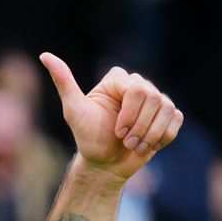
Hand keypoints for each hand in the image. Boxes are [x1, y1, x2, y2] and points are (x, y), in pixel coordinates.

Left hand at [40, 53, 182, 182]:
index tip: (116, 132)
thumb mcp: (74, 111)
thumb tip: (45, 55)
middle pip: (154, 99)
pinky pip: (176, 120)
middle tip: (124, 141)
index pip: (137, 89)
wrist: (103, 164)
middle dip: (138, 127)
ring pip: (167, 110)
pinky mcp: (167, 115)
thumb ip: (64, 83)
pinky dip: (163, 137)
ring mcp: (155, 100)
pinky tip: (148, 145)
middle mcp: (139, 85)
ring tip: (134, 146)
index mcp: (119, 79)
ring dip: (150, 135)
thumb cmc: (87, 138)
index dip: (129, 115)